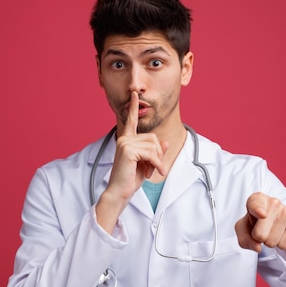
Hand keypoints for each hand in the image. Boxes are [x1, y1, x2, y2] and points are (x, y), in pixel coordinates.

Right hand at [95, 91, 168, 231]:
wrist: (120, 192)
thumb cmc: (131, 179)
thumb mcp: (147, 164)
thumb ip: (155, 152)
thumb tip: (165, 142)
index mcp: (126, 140)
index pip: (131, 120)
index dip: (134, 107)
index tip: (134, 95)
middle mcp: (124, 139)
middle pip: (153, 138)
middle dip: (158, 154)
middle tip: (154, 168)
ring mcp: (125, 143)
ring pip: (153, 146)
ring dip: (158, 161)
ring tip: (153, 171)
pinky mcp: (128, 150)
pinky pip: (151, 153)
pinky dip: (157, 164)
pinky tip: (154, 173)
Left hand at [235, 192, 285, 252]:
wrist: (277, 222)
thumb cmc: (256, 223)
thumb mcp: (243, 229)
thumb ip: (245, 239)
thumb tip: (258, 247)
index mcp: (257, 199)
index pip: (255, 205)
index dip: (258, 210)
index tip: (262, 214)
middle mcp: (273, 202)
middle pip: (260, 235)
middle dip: (258, 238)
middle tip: (261, 229)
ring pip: (272, 242)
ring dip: (269, 241)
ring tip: (271, 230)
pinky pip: (283, 245)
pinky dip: (279, 244)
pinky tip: (280, 233)